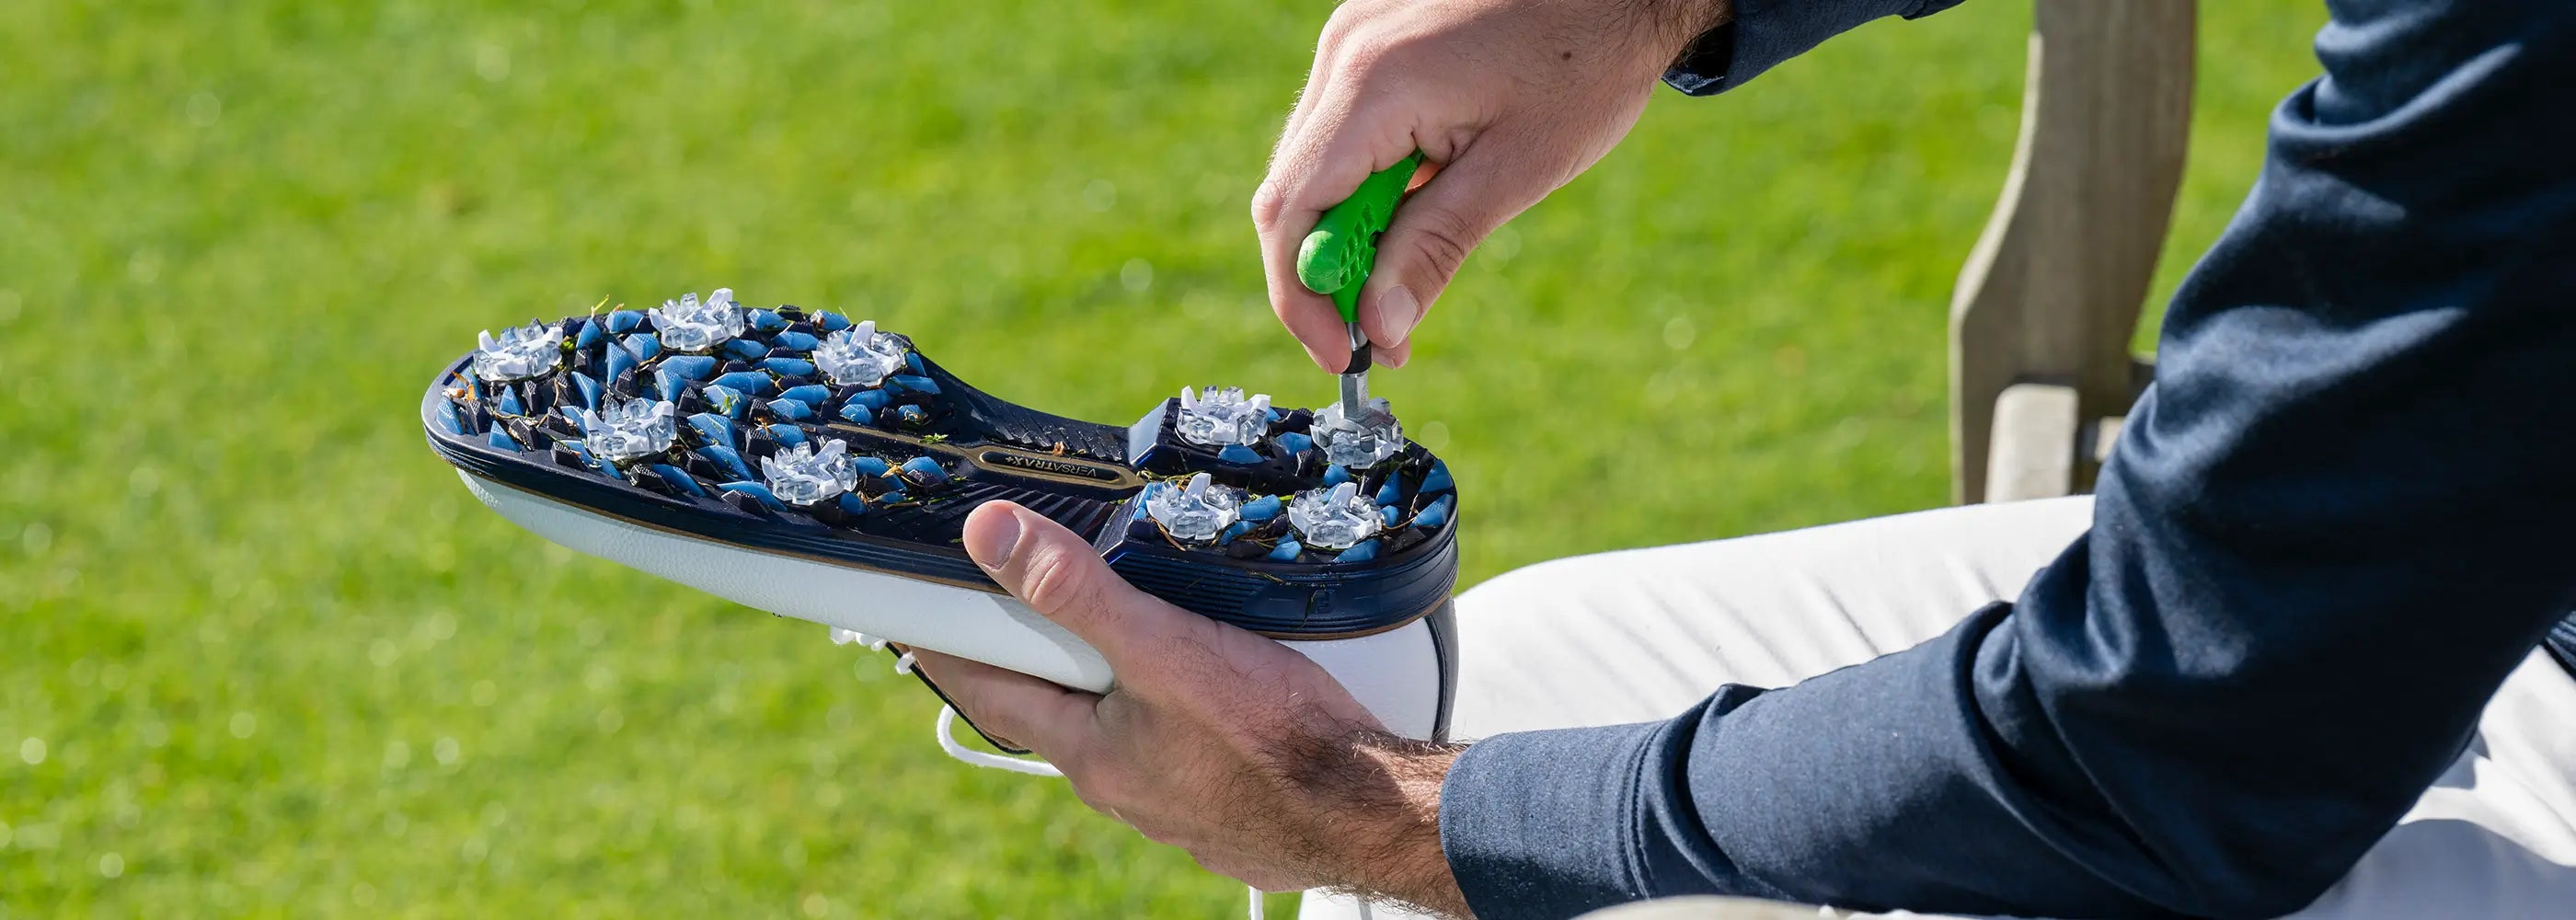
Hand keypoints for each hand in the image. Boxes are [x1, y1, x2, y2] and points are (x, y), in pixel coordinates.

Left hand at [910, 501, 1470, 914]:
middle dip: (1044, 655)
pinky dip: (1175, 709)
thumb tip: (991, 536)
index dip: (949, 648)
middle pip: (1057, 707)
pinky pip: (1178, 746)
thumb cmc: (1275, 742)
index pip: (989, 690)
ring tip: (1135, 628)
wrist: (1370, 814)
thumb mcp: (1163, 648)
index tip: (918, 616)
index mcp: (1090, 751)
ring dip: (1117, 681)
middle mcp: (1121, 783)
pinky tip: (1212, 686)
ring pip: (1122, 726)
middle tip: (1032, 599)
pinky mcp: (1224, 798)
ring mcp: (1173, 798)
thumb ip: (1077, 592)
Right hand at [1253, 0, 1730, 370]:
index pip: (1291, 211)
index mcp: (1374, 84)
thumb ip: (1434, 248)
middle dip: (1326, 275)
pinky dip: (1366, 185)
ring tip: (1406, 277)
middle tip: (1380, 333)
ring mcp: (1352, 39)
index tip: (1345, 353)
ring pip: (1314, 163)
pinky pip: (1342, 129)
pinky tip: (1419, 205)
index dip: (1303, 296)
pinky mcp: (1370, 38)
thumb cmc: (1586, 64)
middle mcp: (1345, 53)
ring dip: (1349, 232)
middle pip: (1292, 190)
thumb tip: (1380, 328)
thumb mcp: (1517, 170)